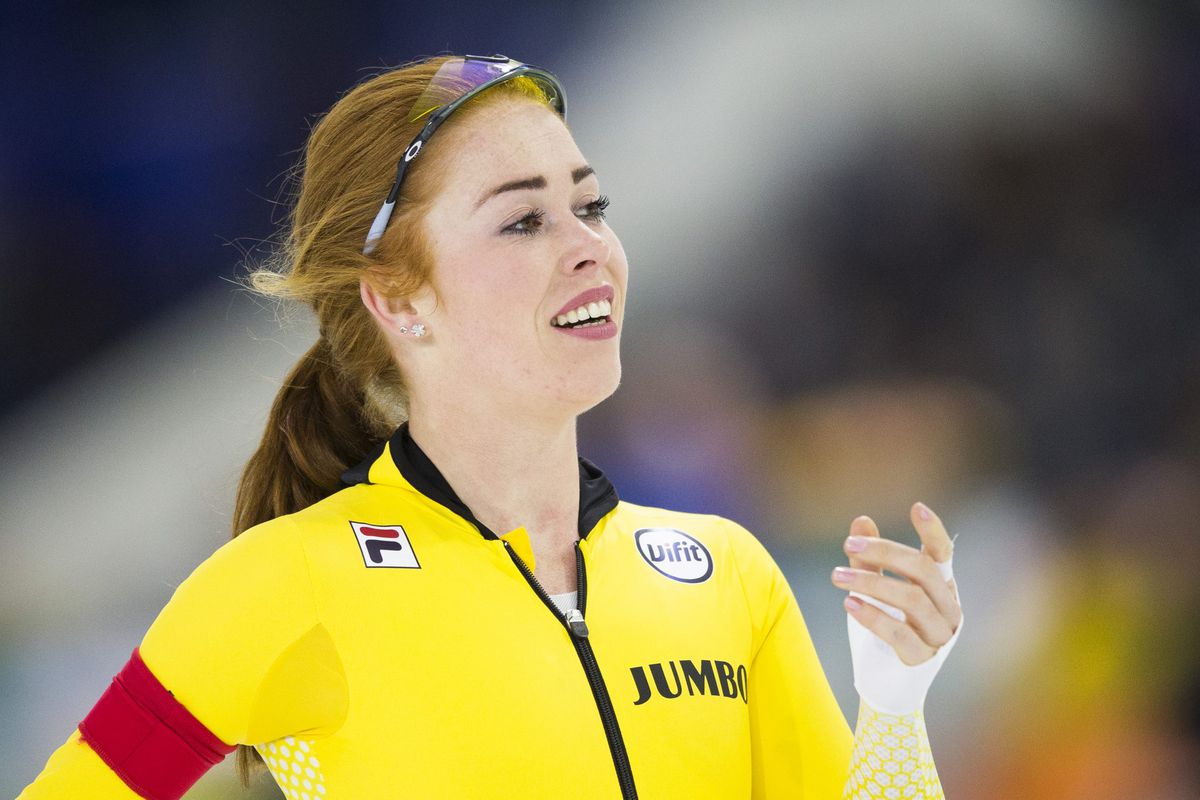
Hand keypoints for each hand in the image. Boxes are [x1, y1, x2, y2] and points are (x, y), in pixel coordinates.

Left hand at [831, 502, 963, 713]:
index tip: (917, 507)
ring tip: (836, 576)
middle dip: (884, 553)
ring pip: (911, 600)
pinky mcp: (923, 659)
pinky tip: (849, 603)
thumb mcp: (873, 591)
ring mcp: (939, 636)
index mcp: (940, 588)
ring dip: (871, 583)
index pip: (942, 555)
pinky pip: (900, 634)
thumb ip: (870, 560)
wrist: (884, 684)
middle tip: (848, 545)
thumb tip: (861, 520)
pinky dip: (873, 616)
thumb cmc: (882, 631)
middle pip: (923, 571)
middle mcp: (947, 609)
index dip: (934, 532)